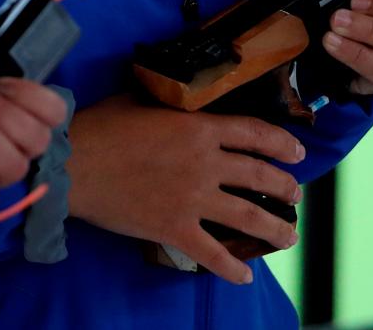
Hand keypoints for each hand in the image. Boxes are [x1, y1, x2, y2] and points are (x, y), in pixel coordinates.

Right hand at [66, 95, 305, 283]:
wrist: (75, 164)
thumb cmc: (103, 127)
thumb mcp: (144, 100)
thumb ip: (172, 103)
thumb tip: (182, 96)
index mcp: (199, 128)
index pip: (254, 133)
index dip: (281, 144)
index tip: (297, 153)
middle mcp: (205, 163)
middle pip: (258, 175)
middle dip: (285, 188)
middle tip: (296, 197)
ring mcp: (192, 198)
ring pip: (246, 216)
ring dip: (274, 229)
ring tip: (289, 237)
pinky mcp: (174, 228)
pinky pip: (211, 252)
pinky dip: (231, 267)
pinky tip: (245, 277)